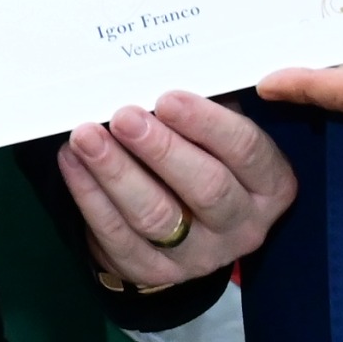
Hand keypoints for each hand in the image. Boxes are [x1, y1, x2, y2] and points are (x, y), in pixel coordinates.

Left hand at [59, 92, 297, 292]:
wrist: (183, 225)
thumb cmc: (204, 156)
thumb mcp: (220, 135)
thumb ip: (208, 107)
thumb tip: (165, 70)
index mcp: (269, 185)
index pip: (247, 151)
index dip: (208, 124)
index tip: (167, 98)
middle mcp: (242, 225)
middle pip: (206, 189)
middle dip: (160, 149)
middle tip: (124, 116)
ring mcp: (198, 256)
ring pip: (156, 216)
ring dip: (116, 172)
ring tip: (87, 136)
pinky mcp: (152, 271)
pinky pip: (117, 235)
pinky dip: (90, 195)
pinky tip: (73, 161)